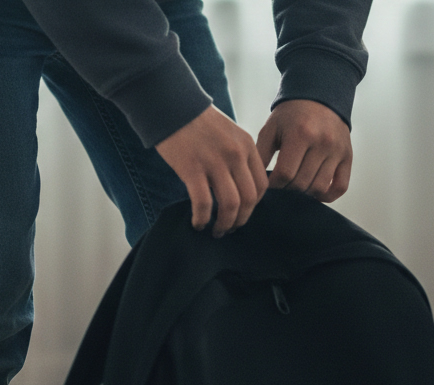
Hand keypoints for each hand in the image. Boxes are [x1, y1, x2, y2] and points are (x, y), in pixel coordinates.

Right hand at [155, 105, 268, 237]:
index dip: (254, 205)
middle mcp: (235, 155)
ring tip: (217, 230)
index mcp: (247, 146)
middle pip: (249, 198)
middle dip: (241, 219)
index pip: (261, 185)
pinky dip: (202, 218)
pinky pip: (203, 203)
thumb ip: (239, 156)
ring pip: (230, 205)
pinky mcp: (192, 168)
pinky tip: (198, 224)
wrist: (172, 105)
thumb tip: (240, 187)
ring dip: (225, 223)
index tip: (244, 213)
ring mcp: (214, 162)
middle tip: (231, 228)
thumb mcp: (230, 134)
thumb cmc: (198, 122)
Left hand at [257, 99, 351, 202]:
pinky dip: (327, 196)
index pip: (285, 174)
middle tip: (282, 183)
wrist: (319, 97)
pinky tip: (315, 193)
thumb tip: (257, 180)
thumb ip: (261, 154)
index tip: (270, 182)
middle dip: (288, 188)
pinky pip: (341, 187)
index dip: (274, 184)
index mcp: (300, 134)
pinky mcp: (347, 156)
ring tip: (296, 185)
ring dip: (304, 192)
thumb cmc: (291, 115)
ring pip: (319, 188)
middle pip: (301, 183)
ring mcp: (337, 150)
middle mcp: (322, 142)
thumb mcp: (271, 128)